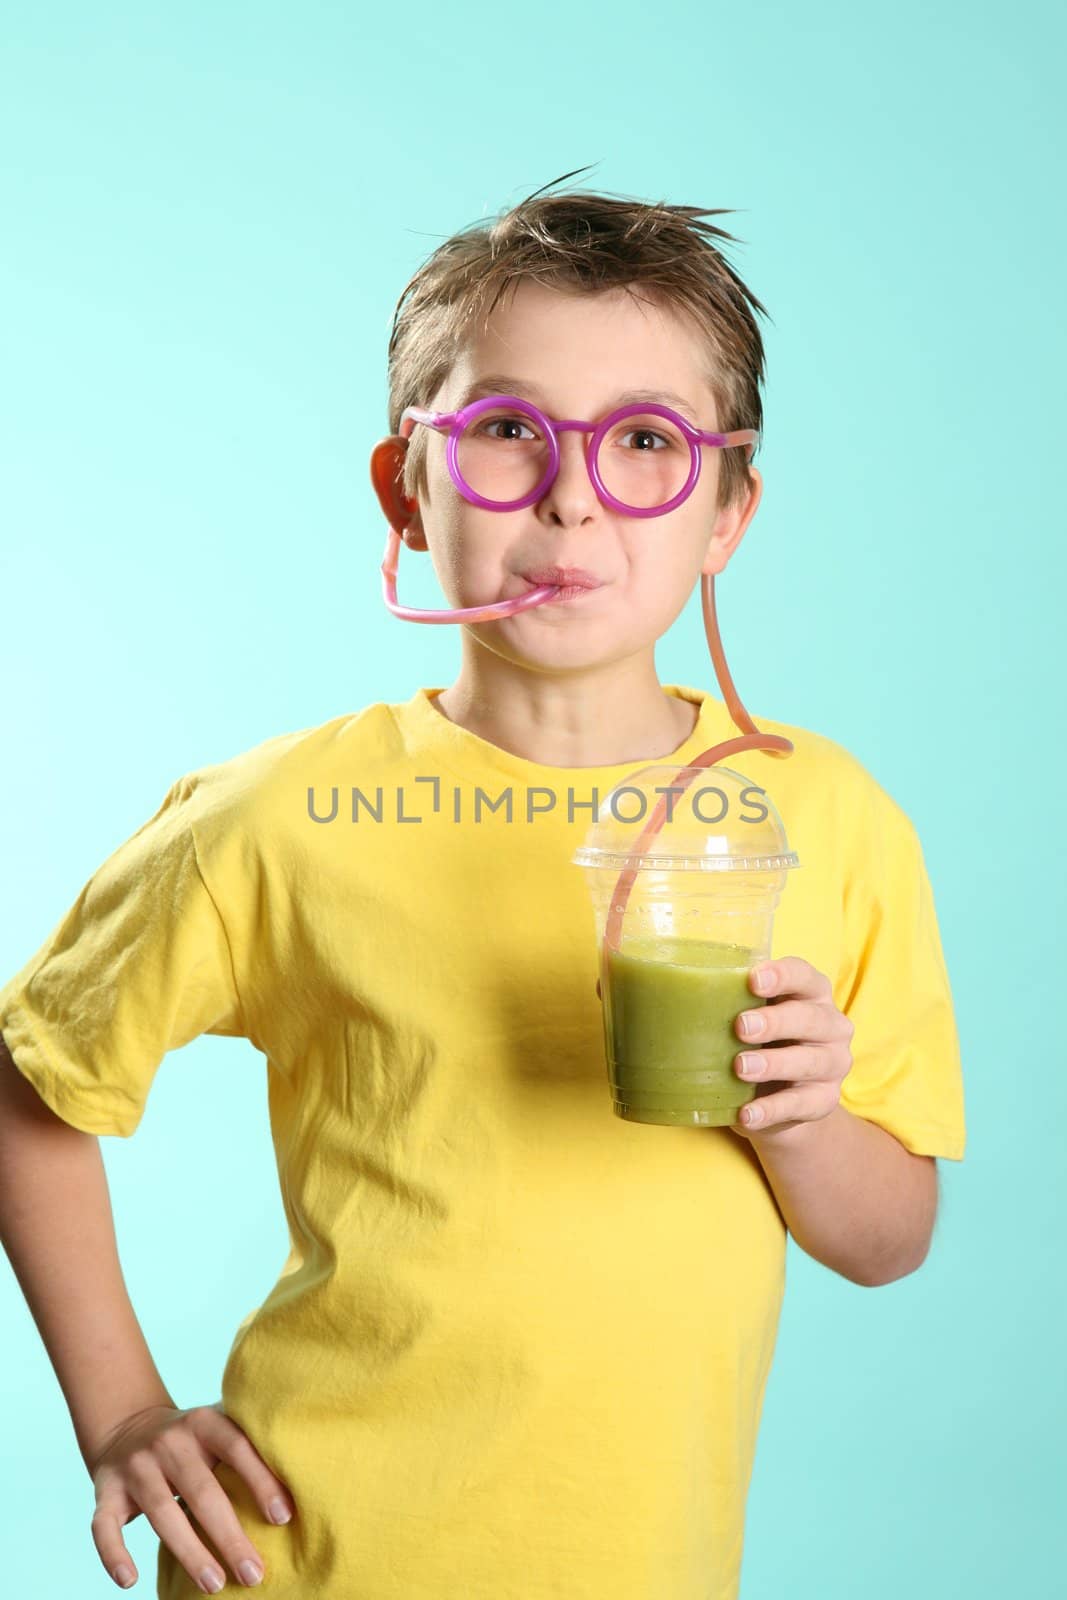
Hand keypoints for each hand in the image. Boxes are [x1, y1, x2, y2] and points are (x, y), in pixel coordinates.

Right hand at [88, 1401, 295, 1591]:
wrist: (127, 1424)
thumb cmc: (193, 1440)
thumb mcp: (218, 1428)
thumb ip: (250, 1446)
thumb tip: (308, 1476)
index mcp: (204, 1422)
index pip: (237, 1448)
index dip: (261, 1480)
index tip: (284, 1517)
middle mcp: (169, 1441)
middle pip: (202, 1491)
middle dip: (229, 1536)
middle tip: (254, 1574)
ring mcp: (135, 1466)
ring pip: (161, 1512)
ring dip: (189, 1551)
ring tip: (216, 1584)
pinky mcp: (105, 1490)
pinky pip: (103, 1525)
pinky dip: (113, 1553)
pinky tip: (129, 1580)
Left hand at [730, 956, 853, 1137]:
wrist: (777, 1097)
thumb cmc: (757, 1040)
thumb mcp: (746, 1014)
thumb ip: (724, 1000)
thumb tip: (662, 992)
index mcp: (811, 992)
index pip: (803, 975)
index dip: (781, 975)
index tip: (753, 980)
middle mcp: (830, 1025)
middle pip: (809, 1017)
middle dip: (775, 1021)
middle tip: (741, 1027)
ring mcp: (832, 1064)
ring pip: (809, 1061)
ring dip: (774, 1064)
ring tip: (740, 1067)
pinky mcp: (825, 1100)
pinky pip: (801, 1105)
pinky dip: (771, 1110)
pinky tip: (746, 1114)